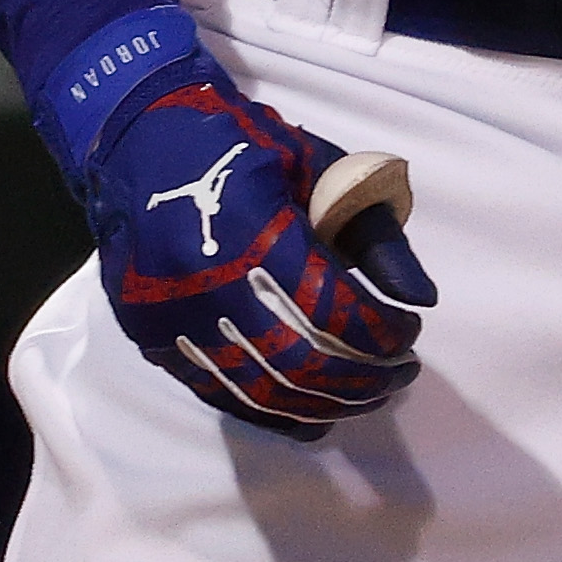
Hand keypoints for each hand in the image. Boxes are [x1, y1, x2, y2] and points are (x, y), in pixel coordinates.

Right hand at [75, 60, 435, 440]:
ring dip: (324, 404)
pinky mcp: (150, 339)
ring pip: (258, 391)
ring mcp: (170, 319)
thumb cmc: (242, 146)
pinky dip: (271, 415)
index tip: (411, 334)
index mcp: (251, 231)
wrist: (140, 143)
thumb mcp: (318, 167)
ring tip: (370, 397)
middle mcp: (205, 284)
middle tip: (402, 373)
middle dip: (362, 378)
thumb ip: (371, 232)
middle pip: (298, 362)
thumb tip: (421, 298)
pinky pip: (217, 395)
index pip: (330, 310)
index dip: (380, 333)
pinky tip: (314, 418)